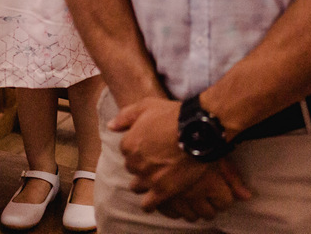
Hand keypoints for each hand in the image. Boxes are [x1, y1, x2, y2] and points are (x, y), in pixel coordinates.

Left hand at [110, 98, 249, 214]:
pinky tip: (158, 196)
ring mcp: (148, 178)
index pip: (126, 151)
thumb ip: (125, 116)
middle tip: (158, 159)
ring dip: (145, 182)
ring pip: (137, 186)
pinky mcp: (162, 190)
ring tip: (158, 177)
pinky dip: (150, 203)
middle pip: (132, 168)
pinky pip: (148, 204)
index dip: (139, 148)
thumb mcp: (146, 106)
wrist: (199, 130)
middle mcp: (134, 162)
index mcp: (128, 143)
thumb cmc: (173, 115)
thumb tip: (111, 126)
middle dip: (142, 164)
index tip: (150, 146)